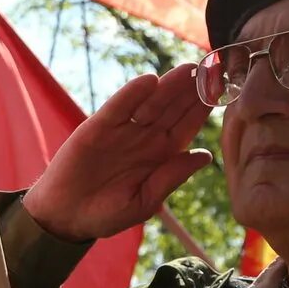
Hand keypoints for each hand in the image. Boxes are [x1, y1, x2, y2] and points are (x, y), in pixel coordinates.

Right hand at [22, 67, 214, 242]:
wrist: (66, 217)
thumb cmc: (107, 214)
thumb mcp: (145, 202)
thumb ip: (171, 177)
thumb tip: (205, 156)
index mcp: (162, 155)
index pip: (188, 127)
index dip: (203, 110)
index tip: (223, 92)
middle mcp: (145, 138)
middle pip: (173, 109)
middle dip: (191, 91)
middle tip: (212, 70)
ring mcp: (122, 130)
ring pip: (150, 103)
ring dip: (169, 86)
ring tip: (188, 70)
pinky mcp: (97, 127)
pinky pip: (118, 107)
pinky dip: (131, 94)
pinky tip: (149, 81)